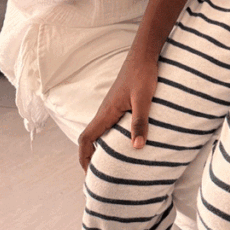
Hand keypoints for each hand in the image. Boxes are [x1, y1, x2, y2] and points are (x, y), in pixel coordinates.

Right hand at [77, 48, 158, 172]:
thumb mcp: (143, 99)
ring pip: (101, 131)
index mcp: (106, 112)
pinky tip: (127, 141)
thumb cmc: (143, 73)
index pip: (86, 139)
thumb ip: (140, 122)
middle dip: (92, 157)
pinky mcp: (120, 102)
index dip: (84, 158)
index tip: (90, 174)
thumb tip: (137, 147)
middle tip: (102, 176)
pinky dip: (112, 137)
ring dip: (102, 147)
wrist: (145, 53)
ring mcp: (112, 106)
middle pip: (91, 138)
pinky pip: (111, 124)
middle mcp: (106, 111)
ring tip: (114, 164)